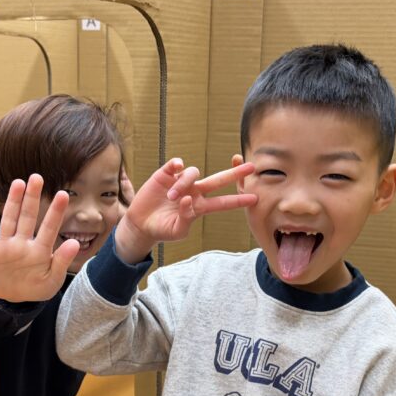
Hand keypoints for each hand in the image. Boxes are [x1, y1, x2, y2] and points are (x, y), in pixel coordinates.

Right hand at [0, 174, 79, 302]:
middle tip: (37, 178)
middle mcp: (22, 244)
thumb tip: (75, 243)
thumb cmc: (36, 287)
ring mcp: (5, 246)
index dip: (55, 212)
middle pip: (27, 217)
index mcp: (40, 250)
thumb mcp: (52, 280)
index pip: (49, 228)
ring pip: (9, 220)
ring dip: (12, 203)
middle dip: (32, 198)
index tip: (64, 194)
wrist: (13, 298)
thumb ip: (62, 262)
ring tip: (18, 183)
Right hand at [114, 158, 257, 262]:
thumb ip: (187, 217)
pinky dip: (177, 164)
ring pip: (192, 173)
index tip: (254, 199)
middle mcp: (194, 191)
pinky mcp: (165, 175)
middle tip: (251, 167)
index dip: (237, 200)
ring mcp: (181, 182)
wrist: (141, 224)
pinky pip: (175, 164)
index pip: (222, 203)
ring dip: (184, 183)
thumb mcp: (177, 231)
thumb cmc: (162, 229)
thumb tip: (189, 199)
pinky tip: (175, 167)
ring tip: (171, 196)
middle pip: (218, 180)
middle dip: (234, 174)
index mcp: (200, 207)